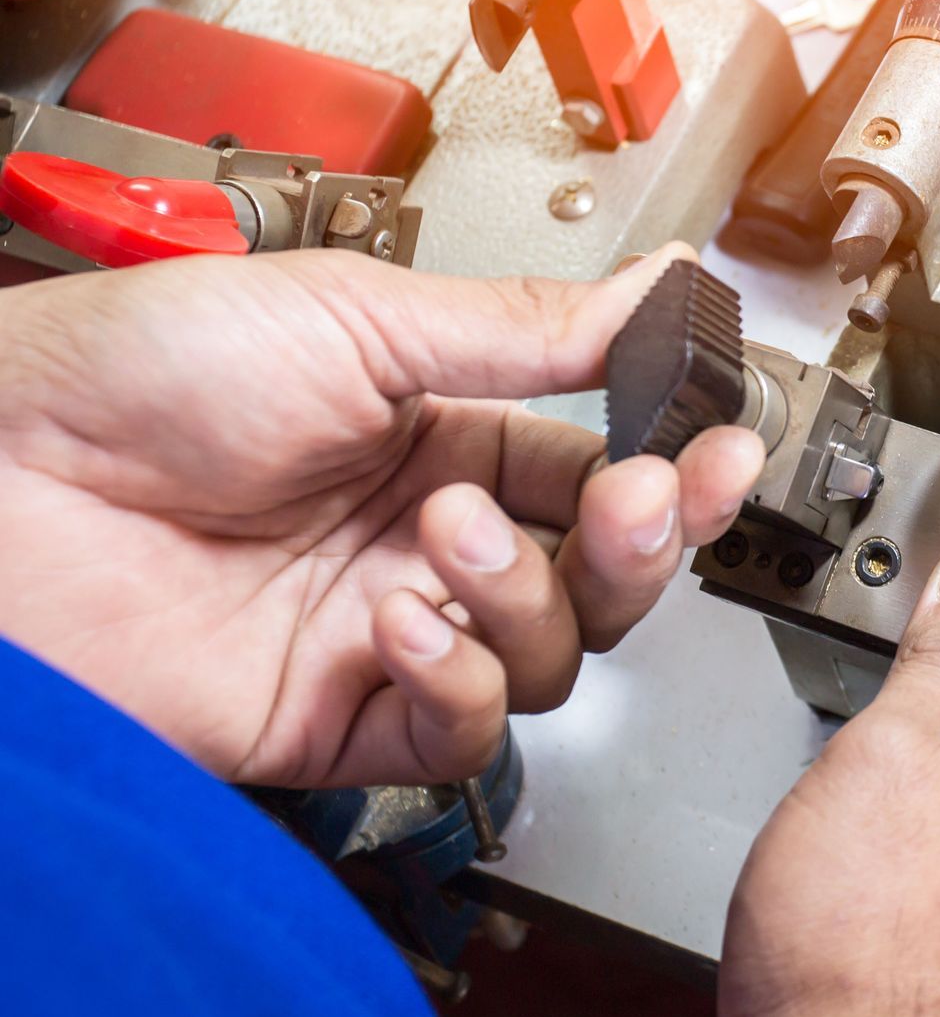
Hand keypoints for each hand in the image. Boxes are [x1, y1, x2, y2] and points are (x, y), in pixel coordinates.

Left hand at [0, 246, 763, 787]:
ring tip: (443, 535)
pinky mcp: (341, 718)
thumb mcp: (359, 316)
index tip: (723, 445)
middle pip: (602, 577)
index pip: (604, 469)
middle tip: (636, 497)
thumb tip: (661, 284)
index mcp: (445, 434)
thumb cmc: (138, 371)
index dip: (676, 467)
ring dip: (525, 597)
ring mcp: (390, 632)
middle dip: (638, 541)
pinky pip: (464, 732)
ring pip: (551, 656)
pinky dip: (459, 680)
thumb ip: (530, 326)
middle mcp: (429, 539)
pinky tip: (402, 620)